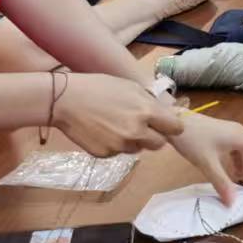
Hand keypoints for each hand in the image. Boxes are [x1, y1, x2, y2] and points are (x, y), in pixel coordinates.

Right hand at [51, 73, 182, 155]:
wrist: (67, 100)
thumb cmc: (101, 87)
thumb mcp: (132, 88)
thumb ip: (151, 103)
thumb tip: (166, 114)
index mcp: (147, 112)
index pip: (175, 128)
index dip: (173, 126)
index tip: (169, 124)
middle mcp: (137, 132)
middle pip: (159, 144)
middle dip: (156, 136)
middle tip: (145, 126)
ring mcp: (120, 146)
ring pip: (138, 148)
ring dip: (135, 140)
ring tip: (119, 124)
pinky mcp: (105, 155)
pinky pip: (119, 152)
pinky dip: (117, 144)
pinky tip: (105, 131)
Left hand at [167, 111, 242, 206]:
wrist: (174, 123)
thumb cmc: (193, 140)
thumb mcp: (207, 164)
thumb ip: (222, 183)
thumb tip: (233, 204)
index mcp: (242, 137)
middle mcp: (242, 133)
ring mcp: (233, 133)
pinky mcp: (225, 135)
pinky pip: (241, 149)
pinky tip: (236, 174)